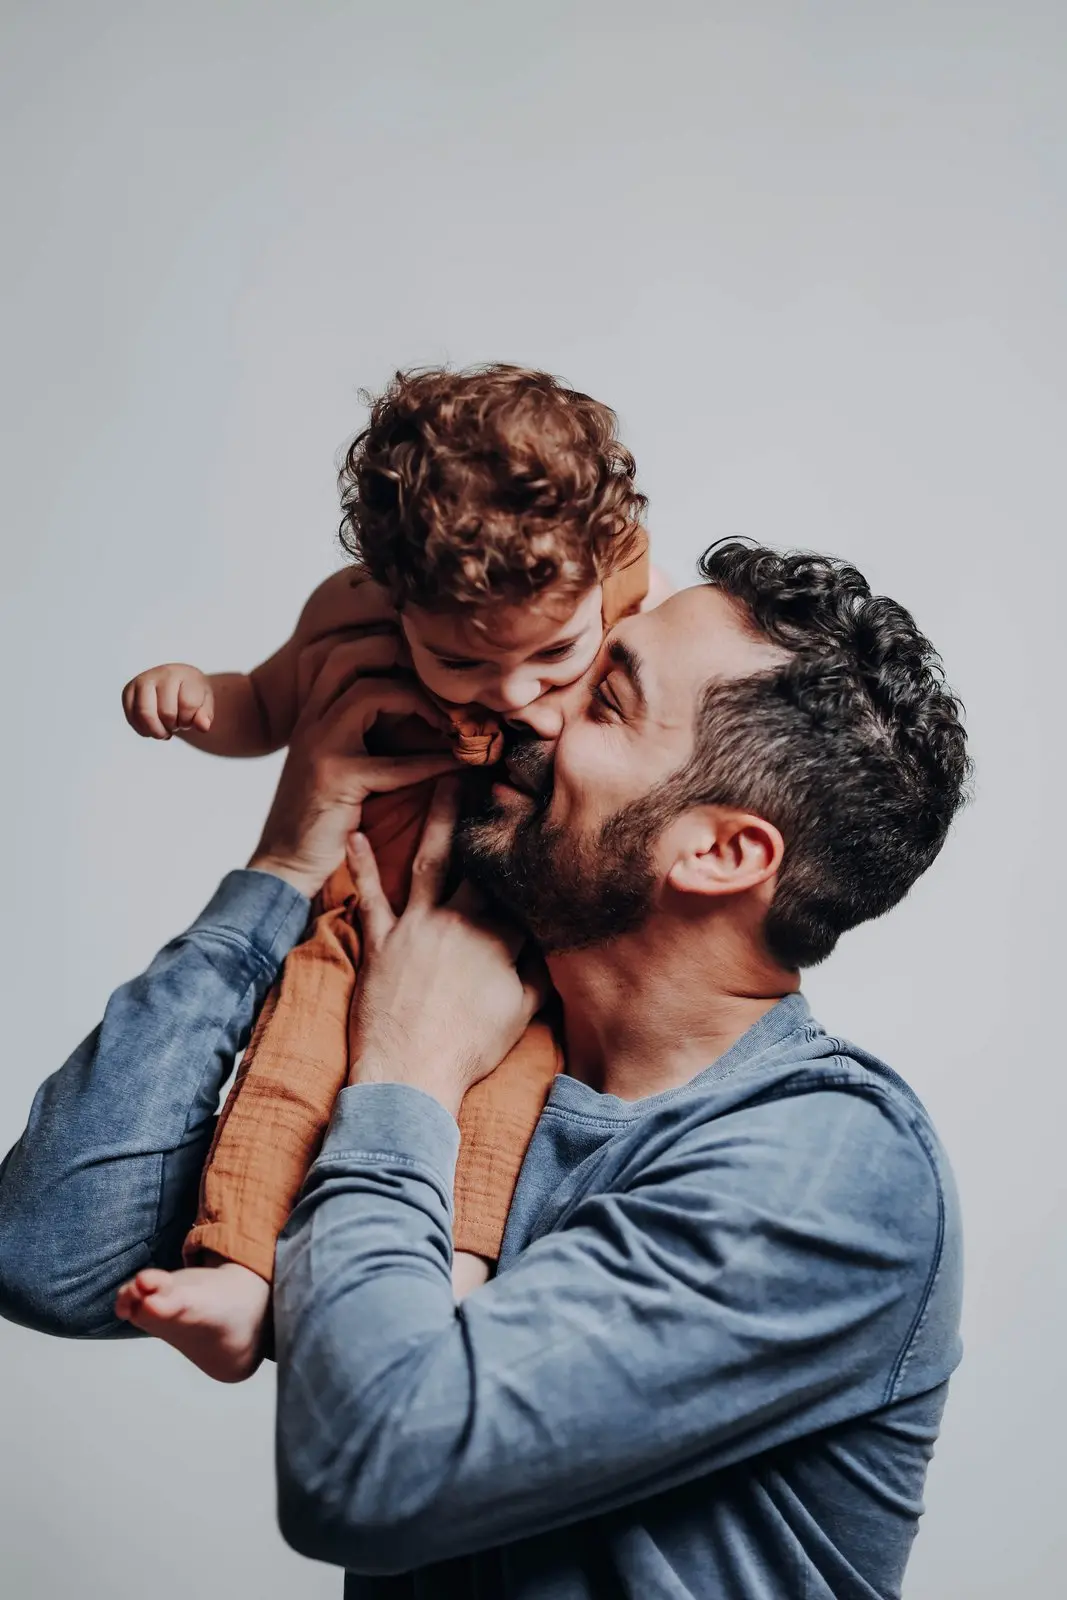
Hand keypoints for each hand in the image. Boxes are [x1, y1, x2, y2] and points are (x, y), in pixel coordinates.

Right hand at [123, 663, 213, 738]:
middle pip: (166, 713)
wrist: (176, 683)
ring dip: (158, 731)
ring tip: (165, 730)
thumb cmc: (191, 693)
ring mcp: (141, 681)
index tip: (191, 717)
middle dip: (174, 726)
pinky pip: (132, 719)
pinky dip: (144, 730)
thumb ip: (205, 715)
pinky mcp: (128, 692)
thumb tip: (203, 726)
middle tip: (178, 724)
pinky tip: (154, 727)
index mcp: (182, 674)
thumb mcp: (205, 703)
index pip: (188, 704)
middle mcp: (160, 673)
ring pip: (145, 715)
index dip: (190, 720)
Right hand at [248, 635, 457, 899]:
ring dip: (421, 700)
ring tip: (453, 718)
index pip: (335, 651)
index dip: (379, 642)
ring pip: (371, 692)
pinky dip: (433, 762)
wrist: (285, 866)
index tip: (424, 658)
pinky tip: (458, 765)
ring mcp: (319, 747)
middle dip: (399, 652)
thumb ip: (360, 733)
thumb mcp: (336, 763)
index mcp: (310, 714)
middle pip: (348, 654)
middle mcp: (310, 721)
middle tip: (442, 674)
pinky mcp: (336, 780)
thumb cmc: (321, 818)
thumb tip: (420, 713)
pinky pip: (394, 762)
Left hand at [346, 777, 548, 1117]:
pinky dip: (362, 864)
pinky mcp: (381, 941)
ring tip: (444, 779)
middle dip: (491, 815)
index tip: (540, 816)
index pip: (520, 885)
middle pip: (480, 858)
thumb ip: (540, 975)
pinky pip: (370, 895)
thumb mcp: (520, 1014)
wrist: (409, 1076)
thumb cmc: (468, 1051)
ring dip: (439, 818)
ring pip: (431, 859)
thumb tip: (560, 948)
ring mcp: (419, 927)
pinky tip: (354, 834)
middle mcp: (461, 922)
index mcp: (500, 938)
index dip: (531, 851)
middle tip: (497, 773)